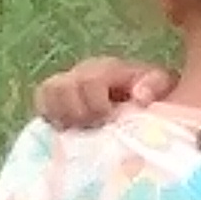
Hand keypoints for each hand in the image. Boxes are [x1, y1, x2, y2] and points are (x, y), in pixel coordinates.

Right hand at [37, 56, 170, 129]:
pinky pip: (41, 104)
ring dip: (60, 116)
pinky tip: (67, 131)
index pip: (88, 82)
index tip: (109, 119)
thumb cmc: (149, 90)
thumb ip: (153, 85)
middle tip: (93, 128)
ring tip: (79, 130)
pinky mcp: (54, 100)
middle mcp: (80, 73)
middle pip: (60, 87)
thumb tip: (140, 97)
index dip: (96, 105)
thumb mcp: (160, 83)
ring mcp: (65, 86)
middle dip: (76, 112)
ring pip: (46, 93)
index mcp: (105, 68)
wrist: (138, 94)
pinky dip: (49, 118)